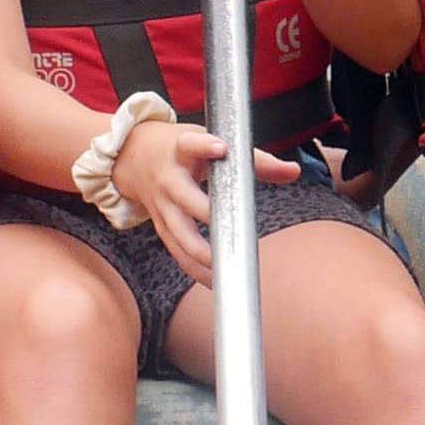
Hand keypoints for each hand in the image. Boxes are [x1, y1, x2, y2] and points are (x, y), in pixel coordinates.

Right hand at [111, 115, 297, 284]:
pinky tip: (214, 282)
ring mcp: (161, 204)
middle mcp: (168, 178)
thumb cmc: (179, 149)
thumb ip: (253, 159)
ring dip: (200, 253)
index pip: (190, 144)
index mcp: (181, 150)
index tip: (220, 148)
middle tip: (231, 229)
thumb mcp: (211, 142)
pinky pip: (176, 251)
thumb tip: (293, 171)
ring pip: (178, 233)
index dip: (203, 146)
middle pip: (185, 198)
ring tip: (224, 268)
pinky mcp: (160, 225)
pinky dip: (194, 268)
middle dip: (206, 214)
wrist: (132, 157)